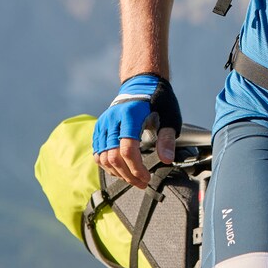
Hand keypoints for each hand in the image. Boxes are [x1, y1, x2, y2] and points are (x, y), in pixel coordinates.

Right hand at [93, 74, 181, 188]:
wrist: (141, 84)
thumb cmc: (158, 101)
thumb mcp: (170, 117)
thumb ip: (167, 139)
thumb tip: (166, 160)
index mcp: (130, 115)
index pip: (128, 150)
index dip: (137, 168)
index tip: (147, 178)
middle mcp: (112, 119)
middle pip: (114, 157)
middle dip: (128, 175)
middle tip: (142, 183)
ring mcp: (103, 124)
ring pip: (103, 157)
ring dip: (117, 173)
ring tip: (132, 178)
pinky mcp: (99, 128)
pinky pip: (97, 153)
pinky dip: (107, 165)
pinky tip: (121, 170)